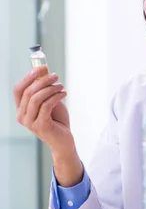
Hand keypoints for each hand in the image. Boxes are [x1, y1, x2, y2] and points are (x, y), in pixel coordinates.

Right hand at [14, 66, 82, 186]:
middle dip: (42, 81)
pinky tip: (64, 94)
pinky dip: (56, 96)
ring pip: (36, 98)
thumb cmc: (57, 121)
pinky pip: (46, 106)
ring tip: (61, 86)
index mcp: (21, 110)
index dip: (27, 78)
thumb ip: (45, 90)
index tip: (40, 68)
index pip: (18, 90)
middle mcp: (22, 116)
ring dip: (50, 89)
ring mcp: (30, 122)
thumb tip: (44, 70)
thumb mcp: (50, 102)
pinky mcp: (41, 126)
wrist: (64, 141)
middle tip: (55, 76)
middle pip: (28, 92)